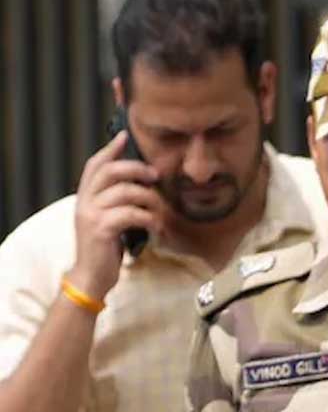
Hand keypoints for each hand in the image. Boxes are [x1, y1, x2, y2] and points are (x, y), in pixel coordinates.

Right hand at [67, 131, 165, 298]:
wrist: (92, 276)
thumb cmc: (105, 248)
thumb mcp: (107, 219)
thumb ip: (115, 201)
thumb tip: (141, 184)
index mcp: (85, 197)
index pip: (95, 164)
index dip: (110, 149)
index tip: (125, 135)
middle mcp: (84, 202)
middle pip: (110, 171)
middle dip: (136, 168)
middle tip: (155, 175)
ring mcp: (91, 214)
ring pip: (125, 192)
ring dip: (149, 199)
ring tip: (159, 211)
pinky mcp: (101, 229)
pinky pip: (130, 214)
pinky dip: (149, 218)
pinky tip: (156, 227)